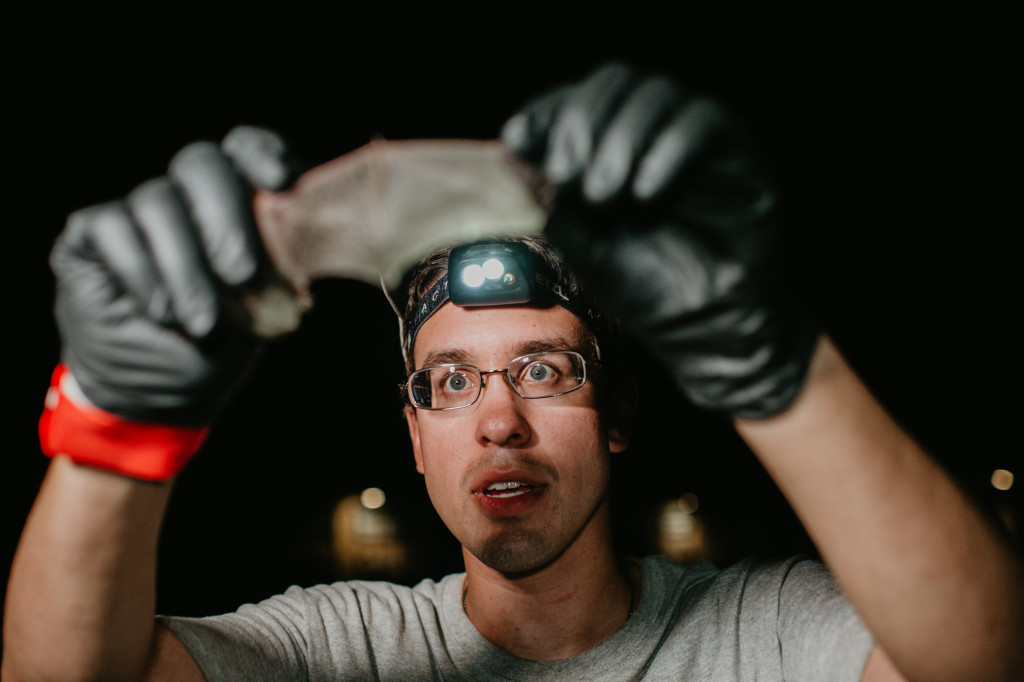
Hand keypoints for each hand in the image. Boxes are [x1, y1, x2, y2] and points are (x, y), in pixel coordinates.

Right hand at [50, 126, 298, 425]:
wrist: (159, 392)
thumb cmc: (221, 343)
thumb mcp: (264, 310)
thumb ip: (281, 267)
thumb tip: (304, 246)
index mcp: (237, 200)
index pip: (246, 150)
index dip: (262, 153)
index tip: (282, 181)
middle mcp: (186, 194)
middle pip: (201, 164)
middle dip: (227, 221)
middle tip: (243, 276)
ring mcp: (137, 209)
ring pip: (157, 202)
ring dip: (186, 269)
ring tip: (203, 322)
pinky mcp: (91, 233)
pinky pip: (113, 227)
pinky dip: (141, 273)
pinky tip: (160, 312)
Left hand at [502, 63, 818, 417]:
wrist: (703, 327)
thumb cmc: (643, 285)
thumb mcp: (580, 243)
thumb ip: (551, 197)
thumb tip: (514, 150)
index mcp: (608, 144)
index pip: (575, 98)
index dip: (545, 110)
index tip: (519, 137)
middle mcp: (651, 130)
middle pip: (614, 80)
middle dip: (580, 122)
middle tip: (566, 175)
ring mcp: (694, 134)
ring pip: (655, 93)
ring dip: (620, 138)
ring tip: (603, 195)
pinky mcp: (735, 149)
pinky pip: (701, 122)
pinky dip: (667, 151)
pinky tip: (644, 193)